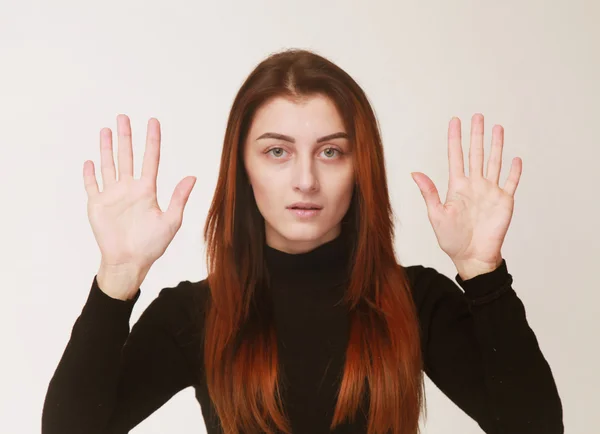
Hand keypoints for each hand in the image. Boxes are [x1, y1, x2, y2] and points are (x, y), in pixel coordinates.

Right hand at [83, 115, 195, 297]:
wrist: (129, 262)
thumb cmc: (152, 245)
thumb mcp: (171, 221)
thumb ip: (179, 198)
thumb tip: (193, 177)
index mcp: (147, 190)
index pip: (151, 158)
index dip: (151, 140)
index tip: (152, 121)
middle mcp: (130, 188)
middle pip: (127, 156)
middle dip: (125, 136)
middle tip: (123, 116)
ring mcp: (112, 195)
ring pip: (109, 165)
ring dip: (106, 148)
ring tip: (106, 129)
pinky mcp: (97, 205)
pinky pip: (92, 186)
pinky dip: (90, 174)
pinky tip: (89, 161)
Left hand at [411, 113, 521, 273]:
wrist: (472, 257)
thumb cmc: (451, 240)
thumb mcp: (436, 215)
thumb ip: (428, 193)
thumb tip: (414, 173)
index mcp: (457, 186)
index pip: (455, 156)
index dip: (455, 138)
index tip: (455, 121)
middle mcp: (474, 185)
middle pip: (475, 154)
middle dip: (476, 135)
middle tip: (478, 116)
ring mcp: (490, 192)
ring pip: (494, 163)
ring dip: (496, 146)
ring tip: (497, 127)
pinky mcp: (504, 202)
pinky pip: (511, 183)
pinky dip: (514, 171)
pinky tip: (516, 158)